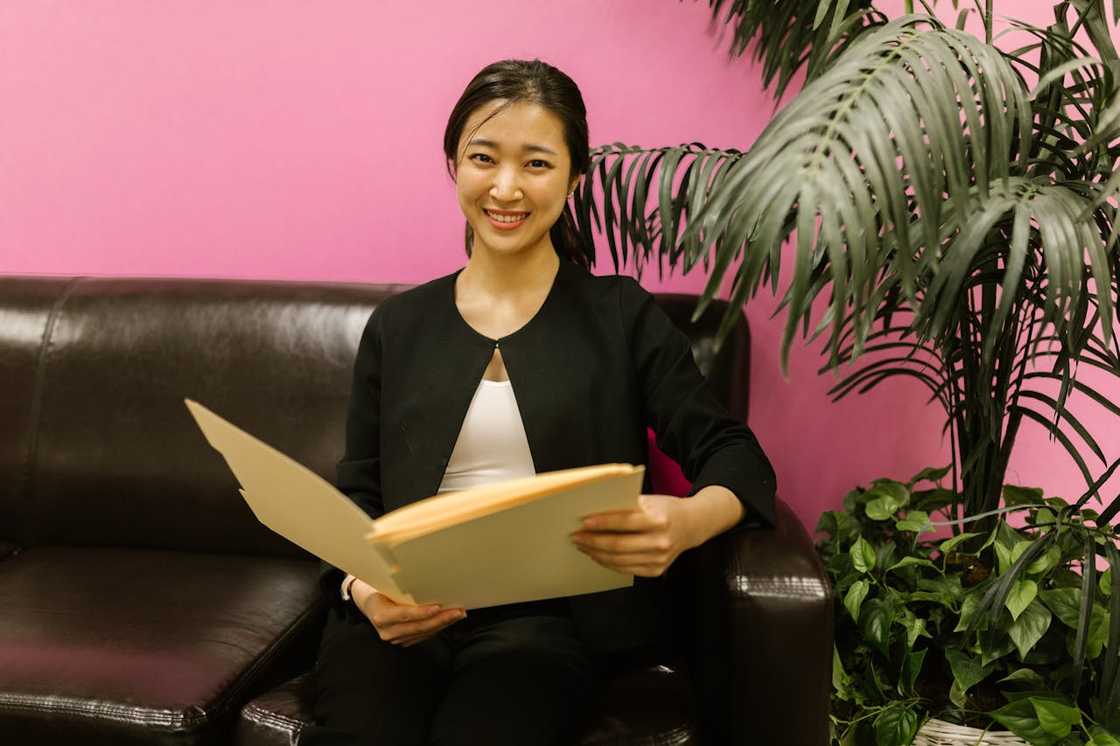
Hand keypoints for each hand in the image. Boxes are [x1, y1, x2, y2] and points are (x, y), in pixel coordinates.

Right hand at [351, 580, 465, 646]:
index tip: (438, 607)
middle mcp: (387, 631)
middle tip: (458, 611)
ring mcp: (395, 638)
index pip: (404, 615)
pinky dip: (437, 627)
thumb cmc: (379, 591)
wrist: (369, 604)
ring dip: (443, 624)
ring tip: (459, 614)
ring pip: (424, 633)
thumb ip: (401, 589)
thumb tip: (425, 577)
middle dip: (441, 619)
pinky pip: (424, 635)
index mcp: (381, 616)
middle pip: (418, 627)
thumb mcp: (386, 587)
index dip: (422, 612)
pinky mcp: (403, 641)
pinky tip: (448, 620)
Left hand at [569, 494, 696, 577]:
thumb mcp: (650, 500)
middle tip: (575, 537)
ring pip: (619, 560)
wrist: (692, 525)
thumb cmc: (665, 509)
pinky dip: (608, 562)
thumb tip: (594, 512)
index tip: (582, 522)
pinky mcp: (656, 570)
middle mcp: (660, 541)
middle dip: (593, 541)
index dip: (601, 523)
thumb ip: (626, 507)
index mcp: (659, 520)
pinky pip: (625, 569)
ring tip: (583, 546)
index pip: (624, 522)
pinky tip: (597, 555)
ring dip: (596, 554)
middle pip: (618, 545)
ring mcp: (659, 559)